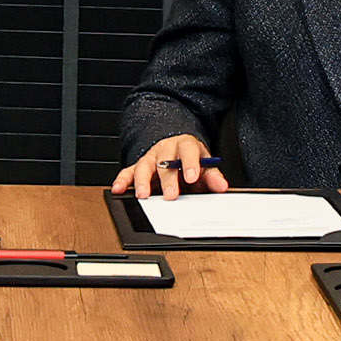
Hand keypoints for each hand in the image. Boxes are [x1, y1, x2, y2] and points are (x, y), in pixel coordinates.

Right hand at [109, 135, 228, 200]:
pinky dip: (122, 180)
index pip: (188, 151)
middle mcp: (166, 149)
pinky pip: (128, 172)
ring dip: (143, 181)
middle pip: (165, 162)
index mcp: (185, 146)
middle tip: (171, 195)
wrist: (175, 145)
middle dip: (168, 179)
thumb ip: (212, 176)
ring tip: (143, 195)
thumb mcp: (204, 164)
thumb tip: (221, 186)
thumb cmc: (189, 158)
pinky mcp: (138, 166)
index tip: (192, 177)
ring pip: (144, 166)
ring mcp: (151, 158)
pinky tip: (119, 189)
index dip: (190, 164)